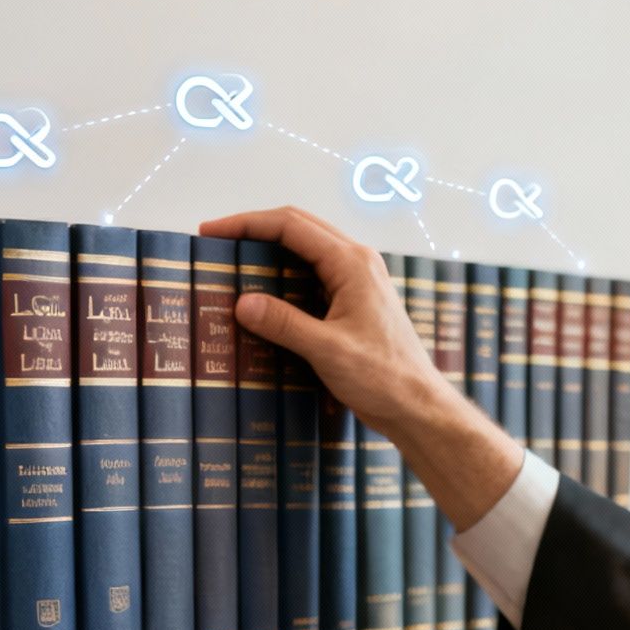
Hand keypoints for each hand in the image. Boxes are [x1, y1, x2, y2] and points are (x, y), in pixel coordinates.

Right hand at [199, 205, 453, 437]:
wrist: (417, 405)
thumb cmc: (383, 378)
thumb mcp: (327, 350)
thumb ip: (284, 323)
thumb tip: (242, 302)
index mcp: (352, 263)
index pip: (291, 226)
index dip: (247, 224)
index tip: (212, 233)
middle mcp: (357, 262)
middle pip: (298, 228)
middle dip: (254, 230)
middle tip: (216, 244)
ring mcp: (359, 280)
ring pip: (307, 249)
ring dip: (270, 250)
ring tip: (234, 265)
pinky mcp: (356, 300)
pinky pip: (314, 274)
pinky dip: (285, 275)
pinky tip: (265, 295)